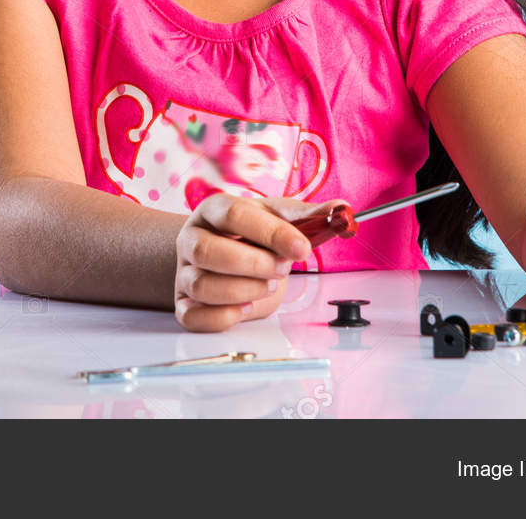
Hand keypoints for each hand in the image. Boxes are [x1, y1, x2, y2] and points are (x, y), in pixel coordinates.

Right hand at [173, 194, 332, 331]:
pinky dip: (224, 316)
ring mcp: (184, 272)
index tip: (302, 248)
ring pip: (202, 285)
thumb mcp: (278, 218)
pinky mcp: (183, 304)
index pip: (234, 215)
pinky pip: (193, 316)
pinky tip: (247, 306)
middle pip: (208, 251)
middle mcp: (192, 238)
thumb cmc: (251, 235)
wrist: (226, 253)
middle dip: (254, 265)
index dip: (271, 233)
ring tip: (267, 285)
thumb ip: (308, 216)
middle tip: (282, 269)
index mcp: (214, 210)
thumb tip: (342, 209)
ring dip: (244, 290)